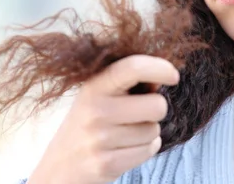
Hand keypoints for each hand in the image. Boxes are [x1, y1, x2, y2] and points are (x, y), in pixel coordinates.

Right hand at [27, 54, 179, 183]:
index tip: (173, 75)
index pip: (133, 68)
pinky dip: (146, 148)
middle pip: (157, 105)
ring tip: (125, 133)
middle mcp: (96, 111)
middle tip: (138, 113)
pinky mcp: (107, 164)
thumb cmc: (89, 122)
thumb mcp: (100, 94)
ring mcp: (100, 139)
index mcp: (95, 86)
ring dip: (148, 132)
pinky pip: (149, 150)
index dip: (159, 68)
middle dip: (155, 109)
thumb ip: (129, 82)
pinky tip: (127, 147)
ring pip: (154, 130)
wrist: (60, 165)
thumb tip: (165, 77)